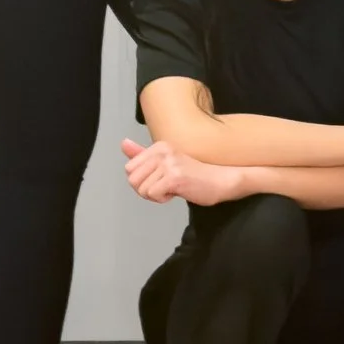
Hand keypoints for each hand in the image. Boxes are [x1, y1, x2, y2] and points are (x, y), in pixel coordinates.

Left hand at [121, 138, 242, 206]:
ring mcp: (169, 164)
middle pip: (132, 179)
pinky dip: (163, 199)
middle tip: (166, 186)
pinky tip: (178, 192)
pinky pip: (152, 195)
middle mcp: (162, 151)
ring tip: (174, 188)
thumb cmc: (194, 174)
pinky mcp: (174, 177)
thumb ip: (142, 154)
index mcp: (159, 146)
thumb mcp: (166, 162)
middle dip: (146, 189)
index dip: (142, 180)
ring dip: (156, 195)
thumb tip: (123, 143)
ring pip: (141, 189)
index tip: (161, 179)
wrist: (220, 181)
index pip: (129, 168)